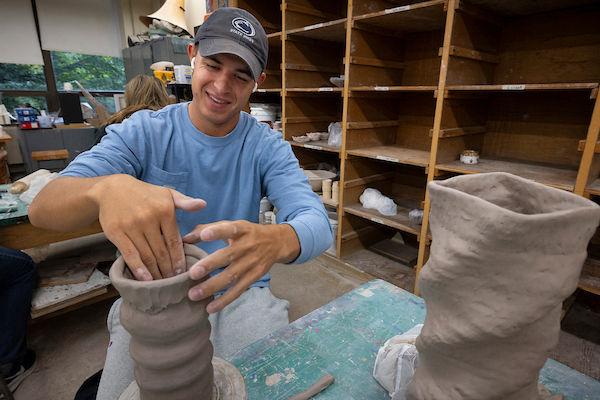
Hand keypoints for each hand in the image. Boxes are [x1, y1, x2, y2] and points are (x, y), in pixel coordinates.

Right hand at [91, 174, 205, 280]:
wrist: (113, 188)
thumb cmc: (146, 194)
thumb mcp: (167, 194)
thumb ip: (185, 202)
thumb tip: (203, 204)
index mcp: (164, 210)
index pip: (174, 240)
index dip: (179, 258)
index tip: (183, 272)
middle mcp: (148, 218)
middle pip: (161, 251)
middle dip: (168, 269)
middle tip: (173, 282)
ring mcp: (132, 226)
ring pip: (147, 255)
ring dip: (155, 272)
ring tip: (161, 284)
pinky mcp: (116, 232)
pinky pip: (129, 254)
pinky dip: (138, 268)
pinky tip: (145, 279)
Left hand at [182, 220, 299, 312]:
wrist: (276, 243)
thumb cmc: (247, 233)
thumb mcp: (233, 225)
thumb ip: (208, 228)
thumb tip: (185, 238)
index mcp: (242, 230)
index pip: (230, 229)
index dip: (218, 232)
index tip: (204, 235)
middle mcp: (248, 246)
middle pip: (229, 256)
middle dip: (210, 265)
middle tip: (192, 273)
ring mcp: (252, 263)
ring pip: (231, 277)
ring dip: (212, 287)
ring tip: (193, 295)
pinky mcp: (254, 277)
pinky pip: (238, 290)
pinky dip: (224, 300)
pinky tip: (210, 308)